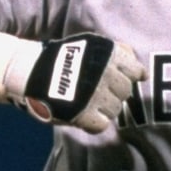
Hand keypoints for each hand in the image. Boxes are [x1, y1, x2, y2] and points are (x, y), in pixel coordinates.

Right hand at [10, 33, 145, 133]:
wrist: (28, 70)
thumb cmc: (60, 58)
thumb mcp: (90, 44)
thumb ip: (115, 52)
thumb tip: (141, 70)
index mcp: (108, 54)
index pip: (136, 71)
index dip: (131, 77)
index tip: (122, 80)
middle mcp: (105, 73)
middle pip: (125, 93)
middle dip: (114, 94)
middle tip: (97, 93)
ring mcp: (95, 94)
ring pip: (115, 110)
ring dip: (104, 109)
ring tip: (87, 103)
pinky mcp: (84, 114)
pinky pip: (101, 125)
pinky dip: (94, 124)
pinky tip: (83, 116)